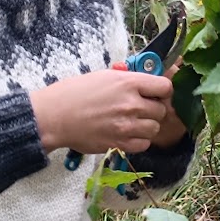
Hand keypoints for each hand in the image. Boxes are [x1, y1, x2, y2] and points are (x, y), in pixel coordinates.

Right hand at [30, 70, 172, 154]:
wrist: (55, 116)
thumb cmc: (75, 92)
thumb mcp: (104, 75)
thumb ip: (128, 79)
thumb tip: (146, 82)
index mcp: (128, 82)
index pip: (165, 87)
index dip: (162, 90)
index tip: (156, 93)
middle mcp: (131, 104)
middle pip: (161, 109)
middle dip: (153, 109)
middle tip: (140, 108)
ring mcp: (126, 125)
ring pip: (155, 128)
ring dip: (147, 125)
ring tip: (133, 122)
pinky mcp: (119, 143)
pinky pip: (143, 144)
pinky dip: (139, 140)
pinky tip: (128, 134)